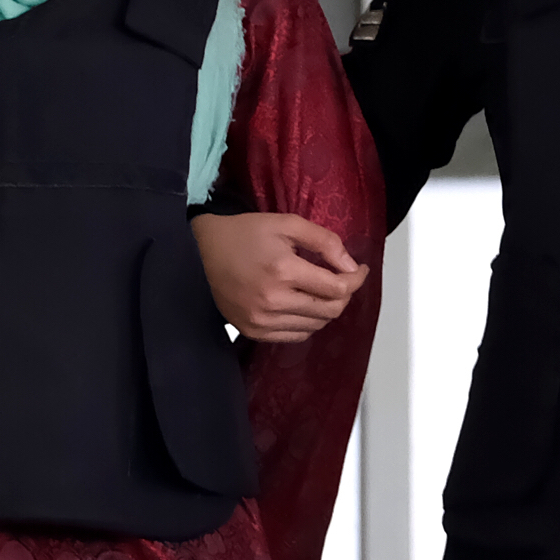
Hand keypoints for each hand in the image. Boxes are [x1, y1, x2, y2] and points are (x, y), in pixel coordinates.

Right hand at [194, 212, 368, 343]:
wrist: (200, 255)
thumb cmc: (244, 234)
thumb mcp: (286, 223)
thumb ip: (324, 241)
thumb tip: (350, 266)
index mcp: (284, 270)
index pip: (337, 288)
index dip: (355, 279)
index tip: (359, 270)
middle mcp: (274, 301)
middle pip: (330, 310)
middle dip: (344, 295)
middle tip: (341, 279)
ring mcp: (262, 321)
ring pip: (315, 325)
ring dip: (326, 309)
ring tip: (321, 290)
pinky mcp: (254, 331)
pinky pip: (295, 336)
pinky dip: (308, 323)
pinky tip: (303, 305)